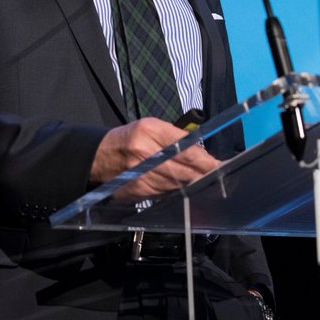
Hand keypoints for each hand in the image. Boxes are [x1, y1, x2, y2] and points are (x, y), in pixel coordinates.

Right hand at [89, 117, 219, 199]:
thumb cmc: (128, 138)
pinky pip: (166, 193)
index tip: (219, 165)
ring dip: (192, 184)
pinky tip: (183, 187)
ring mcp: (141, 176)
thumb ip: (176, 137)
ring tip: (203, 181)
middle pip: (183, 170)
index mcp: (149, 132)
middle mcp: (144, 154)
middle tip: (218, 176)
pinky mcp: (138, 192)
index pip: (185, 149)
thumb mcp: (150, 126)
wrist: (99, 157)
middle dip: (203, 174)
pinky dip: (177, 190)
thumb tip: (202, 154)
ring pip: (177, 184)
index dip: (205, 160)